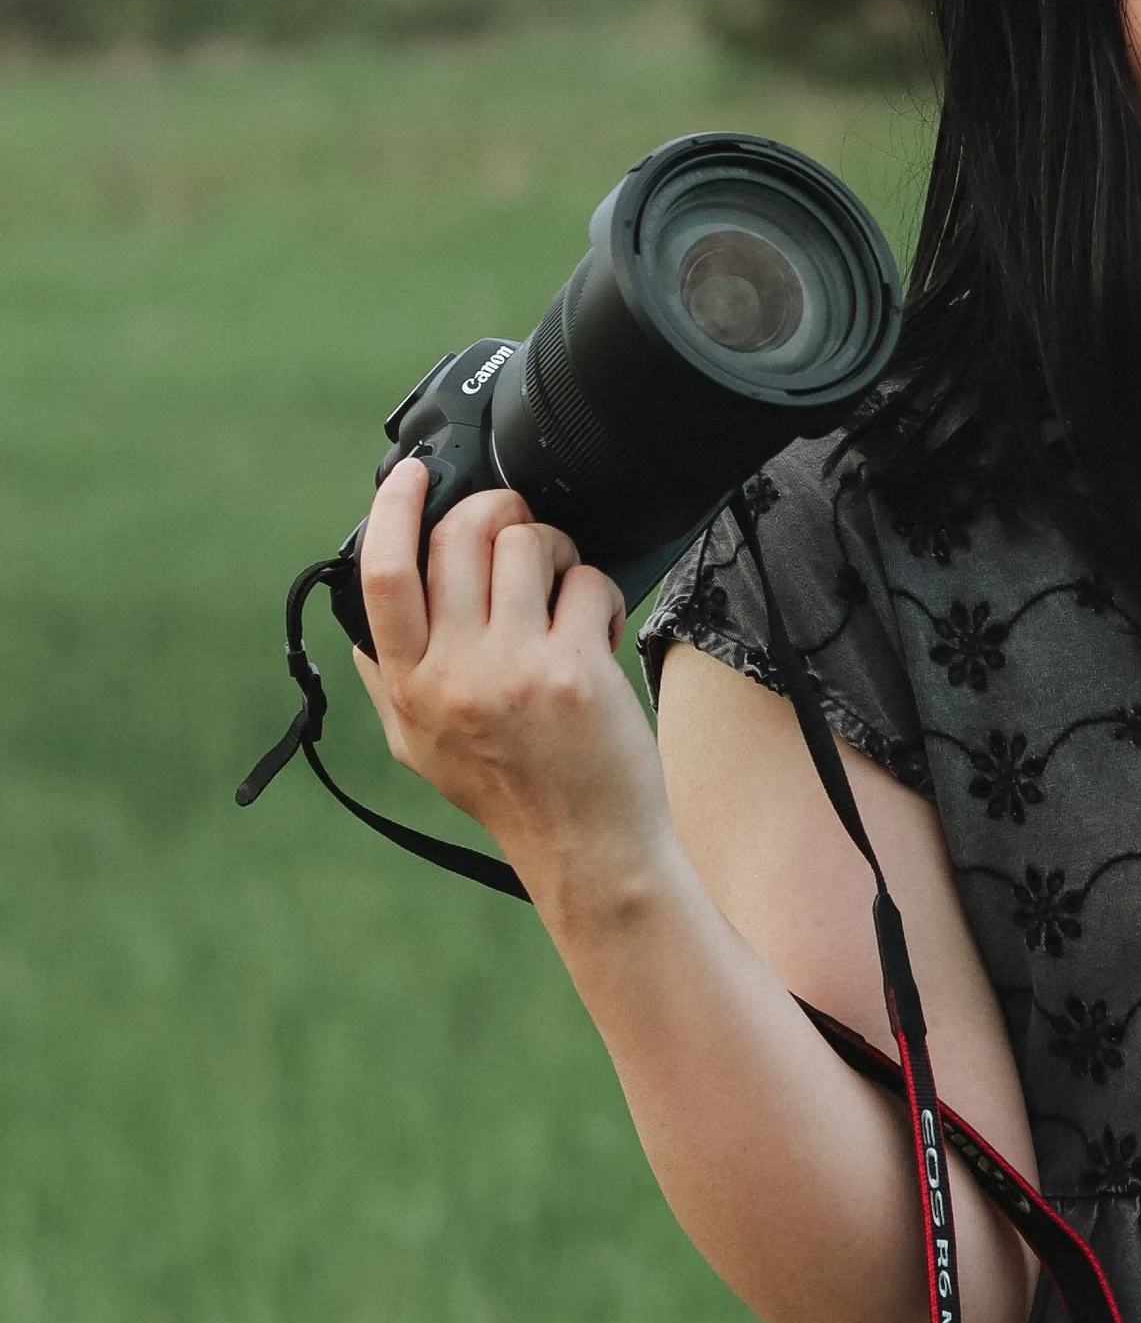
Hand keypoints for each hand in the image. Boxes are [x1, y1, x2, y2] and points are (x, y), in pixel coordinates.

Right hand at [352, 457, 665, 899]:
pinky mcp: (573, 672)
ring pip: (526, 544)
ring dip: (554, 548)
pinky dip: (597, 592)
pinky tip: (598, 628)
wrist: (585, 849)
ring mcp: (514, 671)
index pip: (382, 575)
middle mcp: (453, 674)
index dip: (393, 509)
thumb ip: (387, 682)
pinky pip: (585, 581)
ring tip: (563, 586)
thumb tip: (360, 625)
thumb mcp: (420, 747)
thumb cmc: (510, 793)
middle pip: (459, 536)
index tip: (411, 474)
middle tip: (519, 525)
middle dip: (498, 509)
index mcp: (409, 685)